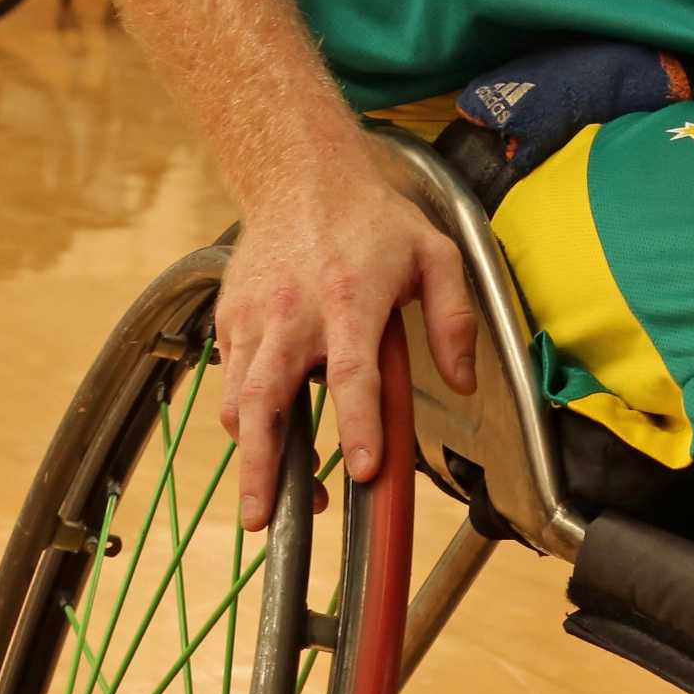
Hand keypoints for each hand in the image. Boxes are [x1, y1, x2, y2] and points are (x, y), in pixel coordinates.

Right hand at [216, 156, 479, 527]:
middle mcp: (293, 313)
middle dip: (264, 465)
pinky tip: (265, 444)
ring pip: (240, 400)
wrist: (298, 174)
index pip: (352, 373)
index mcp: (350, 299)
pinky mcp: (230, 320)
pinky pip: (231, 382)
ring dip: (252, 457)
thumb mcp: (435, 255)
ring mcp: (254, 318)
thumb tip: (463, 383)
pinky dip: (243, 419)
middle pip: (268, 399)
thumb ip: (454, 320)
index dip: (359, 424)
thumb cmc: (370, 220)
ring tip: (265, 504)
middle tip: (263, 519)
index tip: (366, 469)